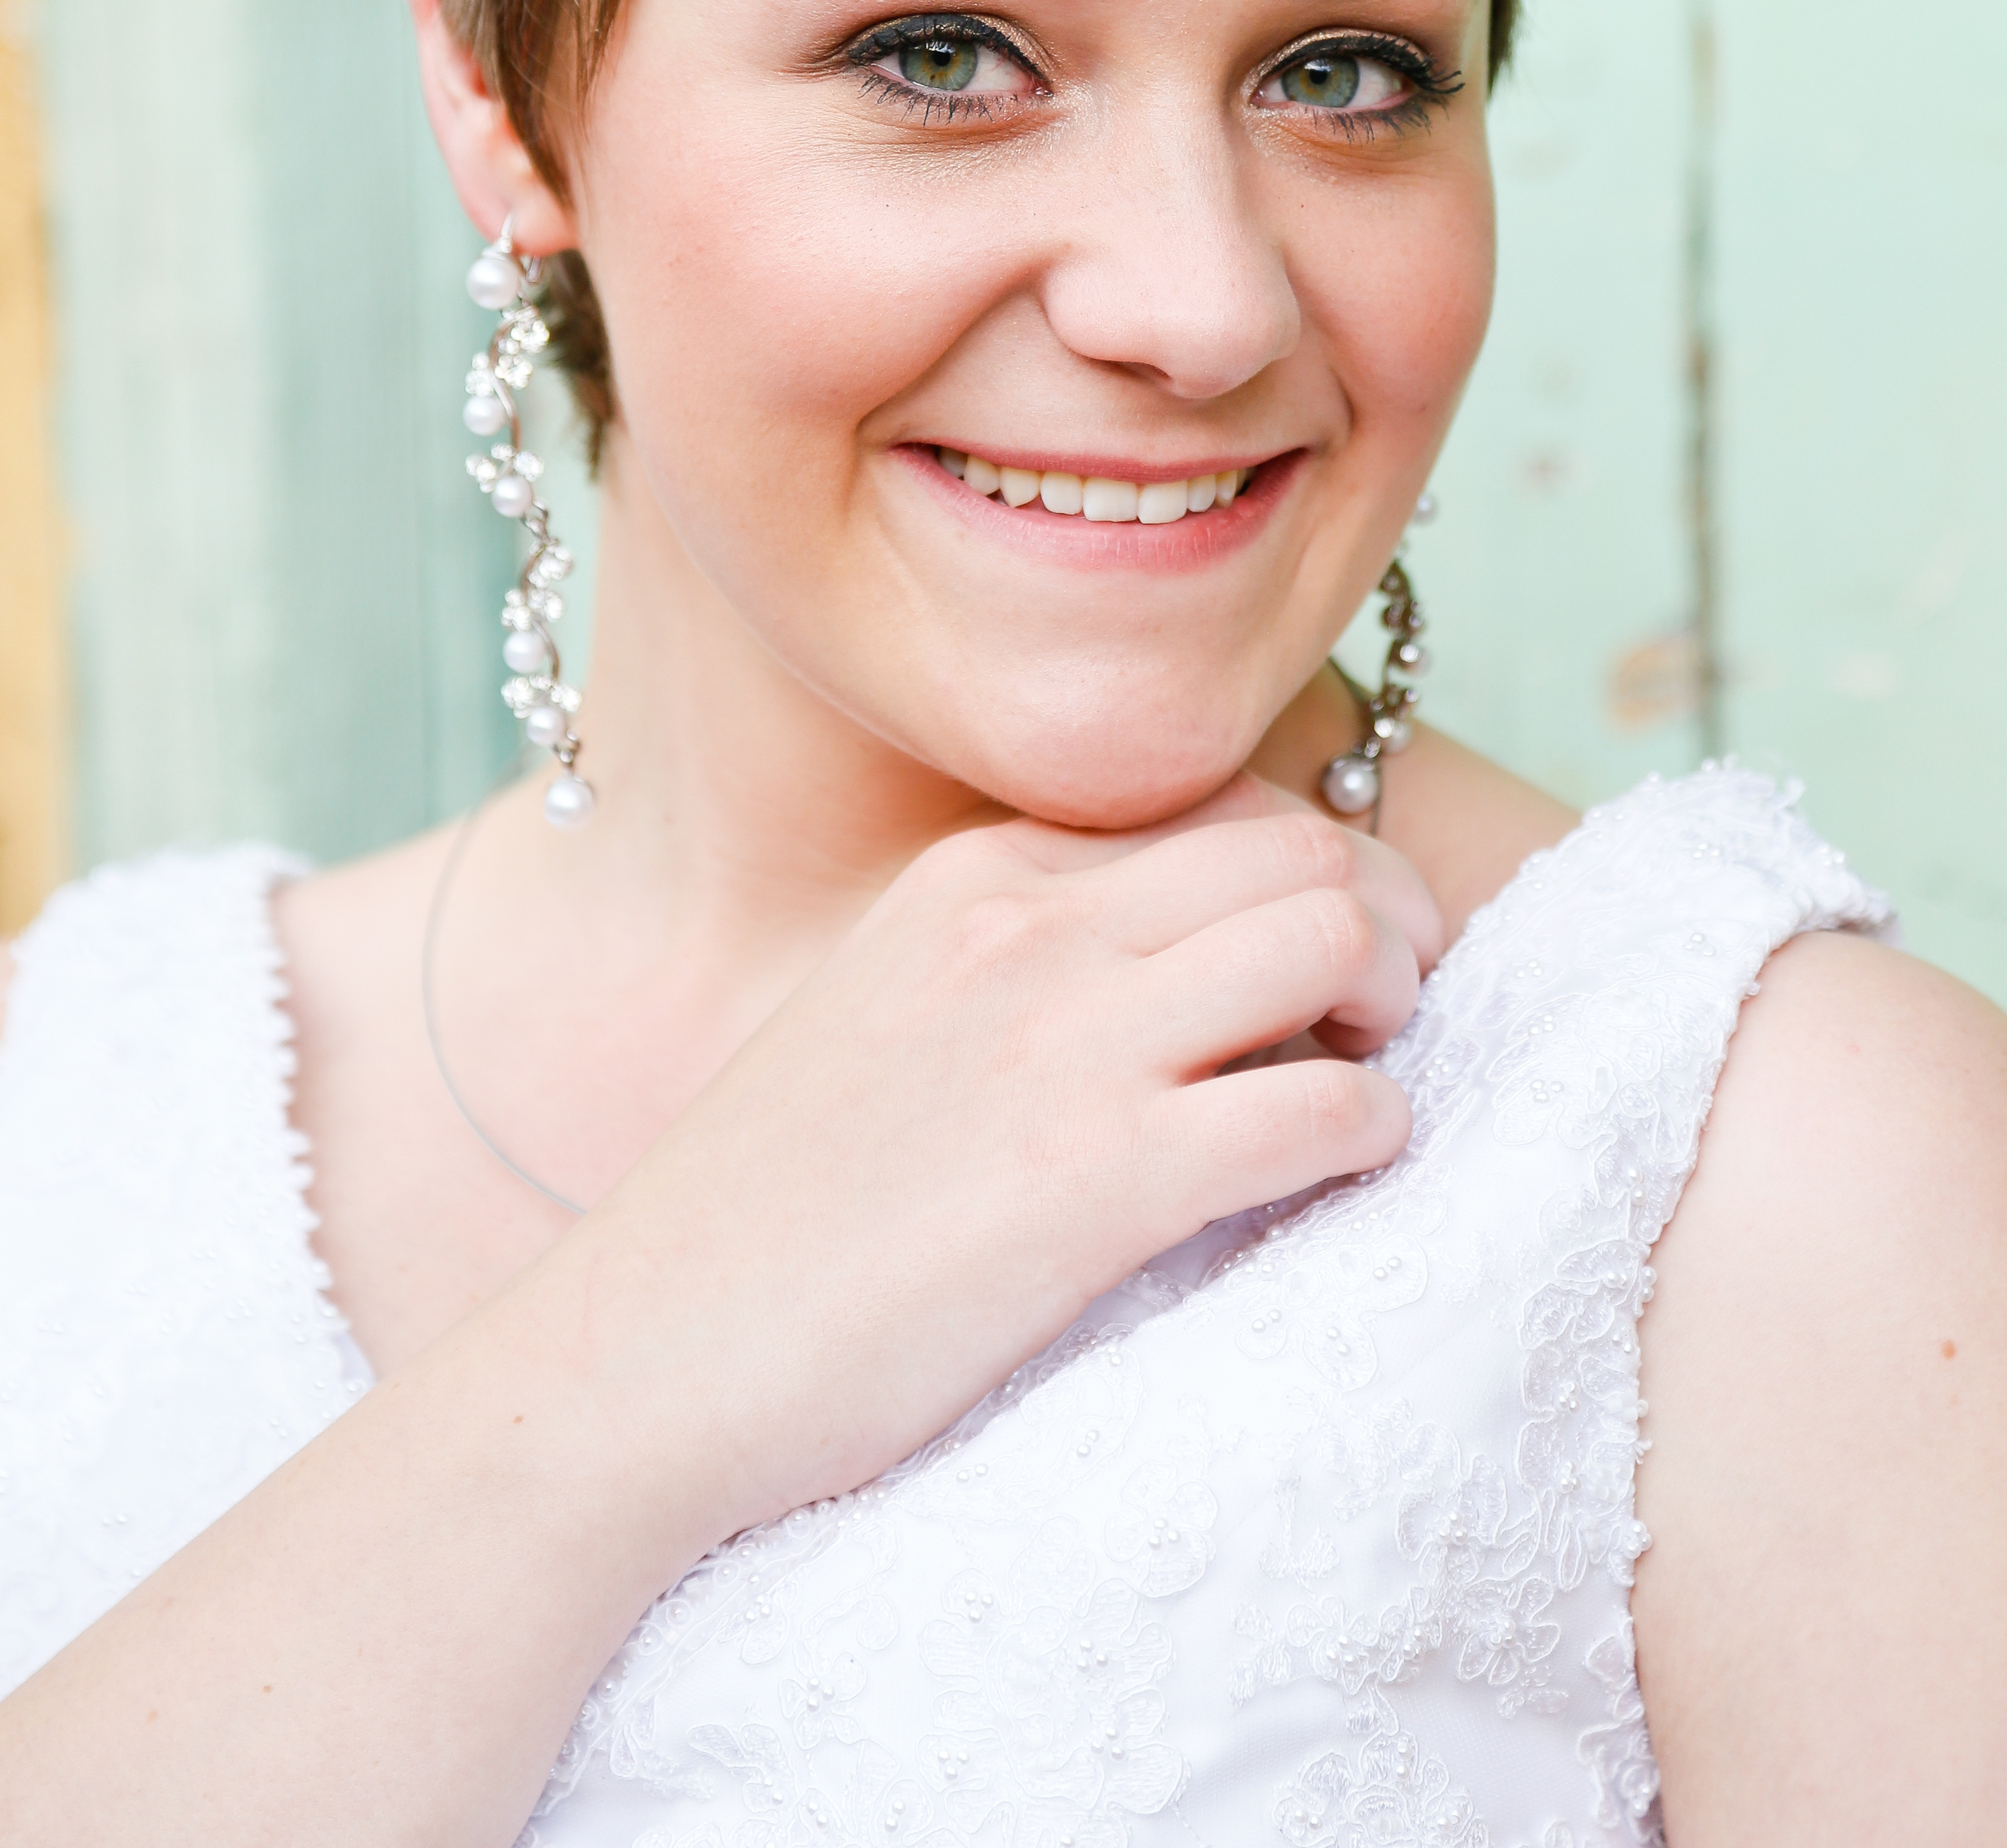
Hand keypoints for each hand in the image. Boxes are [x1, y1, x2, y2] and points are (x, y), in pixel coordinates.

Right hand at [588, 774, 1441, 1550]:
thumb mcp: (881, 1010)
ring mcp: (1063, 1046)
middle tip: (1387, 1008)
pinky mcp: (1096, 1182)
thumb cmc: (760, 1215)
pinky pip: (1321, 1109)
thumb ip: (1015, 962)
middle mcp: (1027, 929)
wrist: (641, 1355)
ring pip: (1332, 939)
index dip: (1313, 866)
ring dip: (1394, 1004)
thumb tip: (1173, 968)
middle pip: (1301, 851)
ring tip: (1368, 1072)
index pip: (1219, 803)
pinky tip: (1343, 1167)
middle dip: (1387, 917)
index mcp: (972, 877)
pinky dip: (1373, 1131)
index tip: (1334, 945)